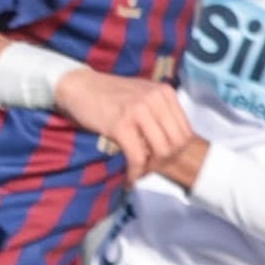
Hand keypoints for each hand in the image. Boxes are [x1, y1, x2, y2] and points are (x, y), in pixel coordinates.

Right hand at [53, 67, 195, 178]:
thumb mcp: (142, 96)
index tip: (160, 160)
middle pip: (177, 144)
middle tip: (149, 168)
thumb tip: (172, 146)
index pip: (186, 132)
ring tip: (138, 172)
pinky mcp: (120, 125)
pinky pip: (137, 157)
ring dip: (151, 169)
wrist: (79, 86)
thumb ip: (159, 114)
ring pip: (161, 151)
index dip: (176, 153)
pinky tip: (129, 178)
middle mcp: (155, 99)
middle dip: (165, 163)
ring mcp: (138, 110)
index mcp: (165, 93)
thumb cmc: (109, 95)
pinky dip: (135, 173)